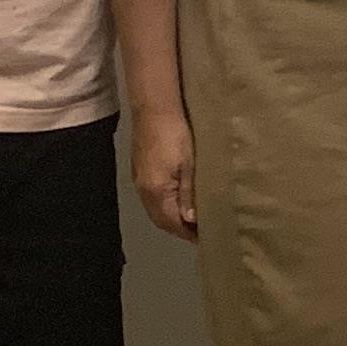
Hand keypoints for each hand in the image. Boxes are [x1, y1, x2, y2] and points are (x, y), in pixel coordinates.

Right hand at [131, 104, 199, 240]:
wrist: (154, 107)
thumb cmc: (175, 134)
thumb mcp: (189, 164)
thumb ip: (189, 193)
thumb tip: (192, 220)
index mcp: (156, 192)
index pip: (172, 223)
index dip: (188, 233)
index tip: (207, 238)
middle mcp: (143, 190)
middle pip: (162, 220)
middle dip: (180, 229)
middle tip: (202, 232)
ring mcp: (139, 180)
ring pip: (156, 209)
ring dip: (173, 217)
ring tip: (194, 219)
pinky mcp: (140, 169)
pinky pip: (153, 197)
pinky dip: (166, 205)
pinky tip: (179, 199)